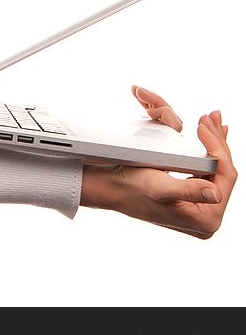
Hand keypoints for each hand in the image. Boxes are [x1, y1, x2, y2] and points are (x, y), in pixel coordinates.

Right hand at [79, 86, 235, 238]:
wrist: (109, 188)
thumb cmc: (130, 188)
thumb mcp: (160, 188)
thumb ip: (190, 191)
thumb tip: (216, 195)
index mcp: (206, 219)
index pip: (224, 175)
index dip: (217, 146)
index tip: (203, 126)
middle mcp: (206, 215)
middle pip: (223, 170)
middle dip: (217, 139)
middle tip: (213, 116)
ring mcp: (199, 206)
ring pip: (216, 168)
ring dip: (214, 142)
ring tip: (211, 121)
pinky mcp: (191, 197)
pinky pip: (207, 170)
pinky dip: (207, 150)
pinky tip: (207, 136)